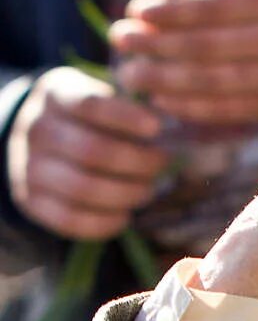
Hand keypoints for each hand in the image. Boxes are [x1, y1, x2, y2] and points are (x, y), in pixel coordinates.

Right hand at [6, 67, 165, 239]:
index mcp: (54, 97)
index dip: (125, 117)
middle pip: (91, 152)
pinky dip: (105, 223)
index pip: (89, 105)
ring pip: (82, 189)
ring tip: (146, 191)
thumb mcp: (95, 98)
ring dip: (125, 194)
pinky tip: (125, 216)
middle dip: (136, 163)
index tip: (156, 127)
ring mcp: (28, 168)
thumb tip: (166, 125)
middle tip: (160, 165)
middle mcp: (36, 131)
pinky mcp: (31, 202)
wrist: (32, 143)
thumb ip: (123, 108)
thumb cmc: (81, 120)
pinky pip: (70, 220)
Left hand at [110, 0, 257, 124]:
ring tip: (129, 75)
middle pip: (207, 50)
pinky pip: (227, 110)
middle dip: (157, 47)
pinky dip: (191, 107)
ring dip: (164, 81)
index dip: (169, 14)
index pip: (211, 12)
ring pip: (213, 84)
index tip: (134, 11)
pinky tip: (161, 99)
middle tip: (119, 43)